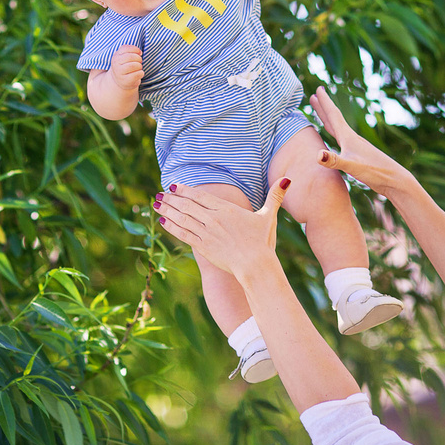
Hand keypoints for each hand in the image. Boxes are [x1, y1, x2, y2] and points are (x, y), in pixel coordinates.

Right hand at [109, 44, 142, 90]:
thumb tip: (140, 52)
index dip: (135, 49)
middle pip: (130, 57)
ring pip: (133, 66)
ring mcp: (119, 73)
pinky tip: (140, 73)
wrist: (120, 81)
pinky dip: (141, 73)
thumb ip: (130, 51)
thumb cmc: (125, 66)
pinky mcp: (125, 81)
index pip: (125, 48)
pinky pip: (136, 74)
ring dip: (139, 66)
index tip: (139, 53)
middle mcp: (116, 64)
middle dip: (138, 58)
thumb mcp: (124, 56)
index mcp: (116, 56)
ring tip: (139, 68)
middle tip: (139, 61)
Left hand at [157, 179, 289, 276]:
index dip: (185, 190)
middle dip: (172, 199)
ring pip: (182, 218)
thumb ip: (275, 196)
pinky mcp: (203, 247)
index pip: (200, 196)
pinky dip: (172, 226)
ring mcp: (207, 233)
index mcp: (226, 209)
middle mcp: (213, 219)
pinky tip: (163, 222)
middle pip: (188, 205)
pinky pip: (183, 234)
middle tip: (160, 193)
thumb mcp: (269, 216)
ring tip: (156, 204)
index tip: (174, 186)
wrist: (255, 266)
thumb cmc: (263, 242)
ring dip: (167, 210)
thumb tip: (288, 178)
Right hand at [308, 86, 410, 196]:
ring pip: (337, 128)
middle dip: (324, 107)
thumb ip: (334, 160)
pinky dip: (334, 134)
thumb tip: (318, 155)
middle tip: (315, 95)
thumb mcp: (352, 166)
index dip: (325, 102)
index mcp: (348, 137)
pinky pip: (341, 139)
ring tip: (321, 112)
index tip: (318, 88)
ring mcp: (355, 147)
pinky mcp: (357, 155)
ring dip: (328, 119)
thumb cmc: (375, 172)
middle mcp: (351, 138)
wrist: (394, 181)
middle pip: (334, 119)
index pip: (333, 115)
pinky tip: (335, 138)